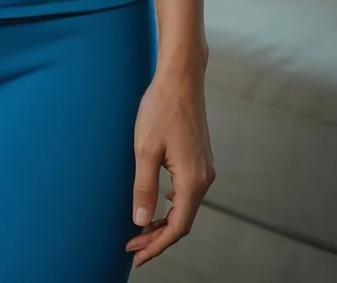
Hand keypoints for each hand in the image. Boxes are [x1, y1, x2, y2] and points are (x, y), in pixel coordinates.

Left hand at [125, 68, 213, 266]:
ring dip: (163, 222)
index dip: (157, 245)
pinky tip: (155, 205)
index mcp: (193, 180)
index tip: (136, 256)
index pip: (178, 227)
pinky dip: (171, 206)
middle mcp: (204, 178)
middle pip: (183, 221)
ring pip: (185, 208)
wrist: (181, 79)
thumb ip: (143, 187)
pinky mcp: (199, 160)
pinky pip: (187, 193)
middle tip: (132, 247)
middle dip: (157, 238)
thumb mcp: (145, 150)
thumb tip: (141, 221)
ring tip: (139, 230)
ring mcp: (204, 169)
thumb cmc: (161, 109)